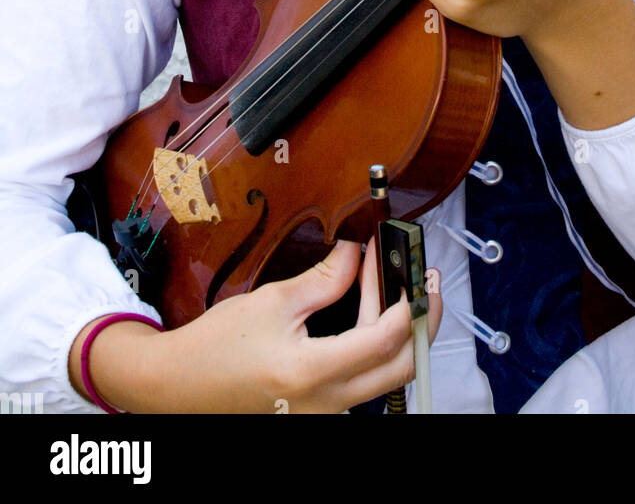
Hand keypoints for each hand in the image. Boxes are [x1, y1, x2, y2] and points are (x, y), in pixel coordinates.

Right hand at [71, 240, 441, 413]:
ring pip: (385, 375)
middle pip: (400, 366)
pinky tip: (370, 310)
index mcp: (313, 373)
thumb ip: (325, 279)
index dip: (404, 299)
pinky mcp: (320, 409)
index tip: (408, 265)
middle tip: (422, 280)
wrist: (178, 385)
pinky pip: (363, 380)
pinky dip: (375, 344)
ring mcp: (325, 412)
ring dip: (396, 330)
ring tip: (391, 283)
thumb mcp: (274, 301)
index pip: (384, 338)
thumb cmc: (217, 345)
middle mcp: (327, 404)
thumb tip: (357, 254)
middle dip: (419, 320)